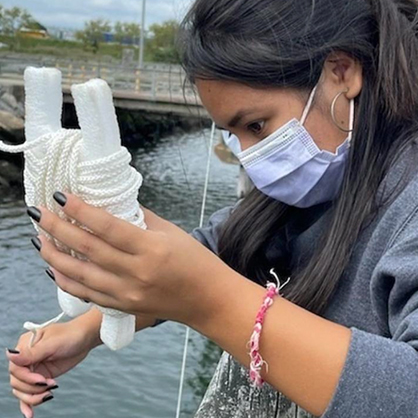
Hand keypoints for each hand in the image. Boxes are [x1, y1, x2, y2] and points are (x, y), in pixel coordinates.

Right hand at [7, 310, 100, 417]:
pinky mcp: (41, 376)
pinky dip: (29, 403)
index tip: (42, 380)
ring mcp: (33, 368)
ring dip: (33, 396)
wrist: (85, 337)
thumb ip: (32, 352)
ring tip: (49, 393)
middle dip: (32, 388)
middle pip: (17, 381)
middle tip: (50, 384)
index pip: (15, 368)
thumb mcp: (53, 343)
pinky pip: (30, 392)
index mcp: (25, 345)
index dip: (26, 377)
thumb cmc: (70, 335)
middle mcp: (26, 358)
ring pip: (22, 390)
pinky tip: (30, 414)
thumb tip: (10, 354)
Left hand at [28, 192, 233, 326]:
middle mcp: (137, 273)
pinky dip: (66, 280)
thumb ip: (139, 218)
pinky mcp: (123, 307)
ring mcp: (127, 294)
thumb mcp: (170, 232)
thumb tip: (110, 205)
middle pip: (87, 249)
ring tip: (39, 237)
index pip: (107, 226)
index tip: (60, 196)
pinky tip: (53, 266)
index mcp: (152, 249)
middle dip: (58, 228)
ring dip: (54, 254)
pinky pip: (87, 294)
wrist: (207, 299)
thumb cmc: (195, 261)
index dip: (80, 210)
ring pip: (80, 274)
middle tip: (39, 212)